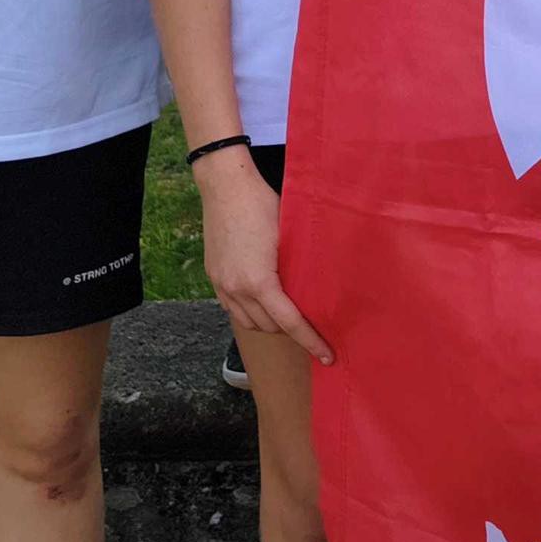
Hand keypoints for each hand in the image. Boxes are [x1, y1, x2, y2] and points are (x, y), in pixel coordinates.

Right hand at [195, 151, 333, 363]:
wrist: (226, 185)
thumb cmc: (263, 203)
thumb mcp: (291, 236)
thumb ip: (300, 267)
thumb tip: (320, 287)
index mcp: (259, 281)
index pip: (290, 322)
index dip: (311, 341)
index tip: (327, 356)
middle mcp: (237, 289)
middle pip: (268, 327)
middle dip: (291, 331)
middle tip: (313, 324)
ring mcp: (221, 285)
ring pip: (248, 322)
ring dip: (269, 323)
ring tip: (289, 315)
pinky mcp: (213, 277)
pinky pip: (232, 308)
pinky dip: (250, 311)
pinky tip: (264, 302)